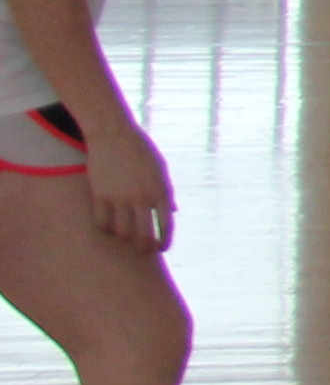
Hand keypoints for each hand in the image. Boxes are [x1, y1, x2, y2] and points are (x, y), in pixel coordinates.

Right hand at [81, 119, 168, 253]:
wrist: (113, 134)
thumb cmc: (140, 151)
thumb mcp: (160, 168)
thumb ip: (167, 192)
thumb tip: (174, 212)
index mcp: (160, 190)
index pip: (166, 224)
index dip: (165, 241)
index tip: (162, 248)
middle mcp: (141, 197)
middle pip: (144, 235)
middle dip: (145, 247)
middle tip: (143, 250)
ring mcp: (119, 197)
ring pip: (122, 232)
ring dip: (124, 238)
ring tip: (126, 236)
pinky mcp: (100, 194)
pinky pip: (102, 222)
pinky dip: (106, 228)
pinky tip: (109, 226)